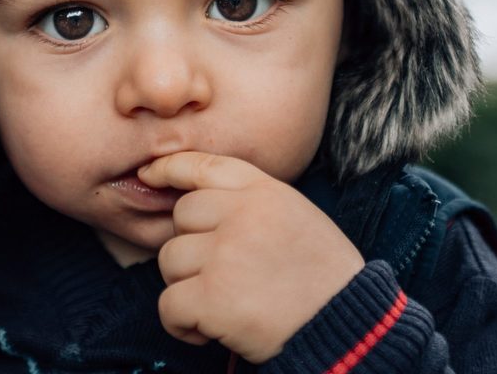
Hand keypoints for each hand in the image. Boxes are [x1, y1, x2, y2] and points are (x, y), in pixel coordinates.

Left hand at [138, 152, 364, 362]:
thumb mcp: (295, 214)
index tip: (150, 174)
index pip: (203, 165)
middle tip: (221, 274)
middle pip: (180, 217)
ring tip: (223, 302)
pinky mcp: (213, 297)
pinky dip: (182, 324)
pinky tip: (210, 330)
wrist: (346, 324)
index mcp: (264, 190)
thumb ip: (251, 201)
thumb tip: (190, 199)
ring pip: (169, 260)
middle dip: (190, 247)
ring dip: (186, 286)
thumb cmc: (321, 275)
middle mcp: (243, 214)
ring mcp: (226, 253)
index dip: (170, 167)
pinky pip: (168, 304)